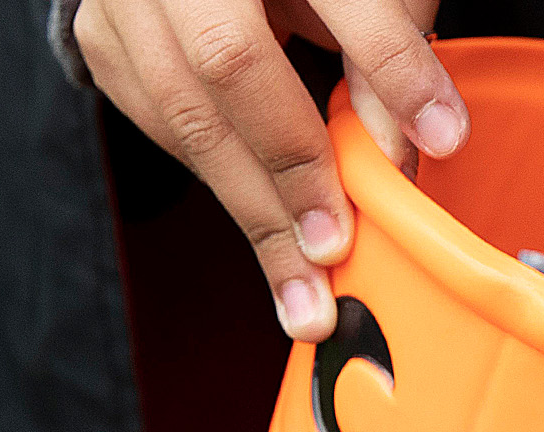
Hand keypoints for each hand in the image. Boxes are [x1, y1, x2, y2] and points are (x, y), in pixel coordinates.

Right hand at [76, 0, 467, 340]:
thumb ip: (389, 54)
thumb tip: (417, 150)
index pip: (346, 3)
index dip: (394, 70)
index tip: (441, 137)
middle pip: (232, 66)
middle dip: (291, 175)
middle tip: (335, 256)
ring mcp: (130, 0)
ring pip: (184, 112)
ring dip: (251, 210)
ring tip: (300, 290)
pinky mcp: (102, 41)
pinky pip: (160, 124)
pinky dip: (219, 181)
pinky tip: (264, 229)